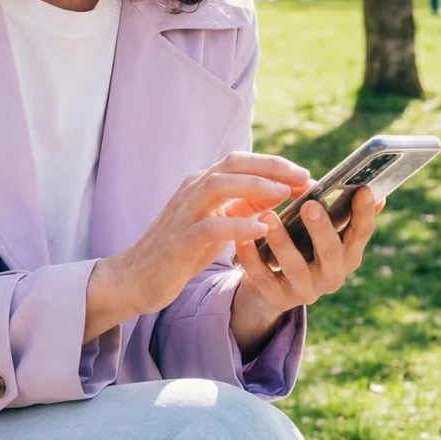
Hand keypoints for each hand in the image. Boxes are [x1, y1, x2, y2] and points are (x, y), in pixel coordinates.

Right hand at [85, 151, 310, 340]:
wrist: (136, 277)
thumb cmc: (179, 251)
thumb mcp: (216, 224)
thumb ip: (241, 208)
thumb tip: (277, 195)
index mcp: (202, 184)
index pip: (241, 162)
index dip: (274, 165)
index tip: (305, 176)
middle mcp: (192, 190)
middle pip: (233, 164)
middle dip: (271, 168)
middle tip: (303, 179)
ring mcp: (184, 212)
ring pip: (220, 185)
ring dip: (256, 187)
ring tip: (285, 195)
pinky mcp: (179, 239)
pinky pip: (211, 226)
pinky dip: (238, 225)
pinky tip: (262, 229)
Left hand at [230, 187, 383, 351]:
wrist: (269, 289)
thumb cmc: (299, 247)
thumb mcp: (319, 232)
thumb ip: (335, 211)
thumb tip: (360, 186)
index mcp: (347, 254)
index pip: (361, 233)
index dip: (364, 213)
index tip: (363, 189)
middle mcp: (332, 275)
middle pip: (330, 251)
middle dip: (321, 228)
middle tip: (310, 205)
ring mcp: (306, 290)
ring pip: (295, 266)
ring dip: (282, 241)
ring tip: (267, 216)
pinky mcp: (278, 298)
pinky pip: (263, 277)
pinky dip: (251, 258)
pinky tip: (242, 239)